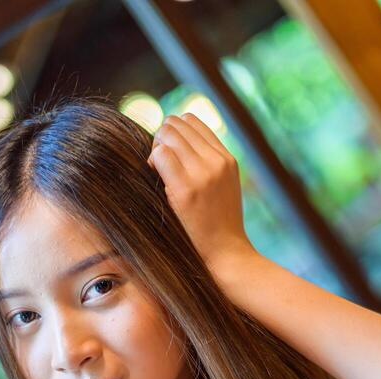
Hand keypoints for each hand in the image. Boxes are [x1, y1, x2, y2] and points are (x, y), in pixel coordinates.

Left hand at [147, 112, 254, 273]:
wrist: (227, 255)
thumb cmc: (219, 227)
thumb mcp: (223, 188)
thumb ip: (207, 164)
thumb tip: (175, 144)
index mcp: (226, 158)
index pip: (192, 121)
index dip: (174, 133)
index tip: (170, 156)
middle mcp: (217, 161)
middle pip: (176, 123)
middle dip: (162, 139)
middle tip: (159, 164)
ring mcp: (202, 173)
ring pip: (167, 135)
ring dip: (155, 149)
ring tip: (158, 171)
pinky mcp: (186, 189)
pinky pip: (160, 155)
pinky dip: (153, 162)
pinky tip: (156, 179)